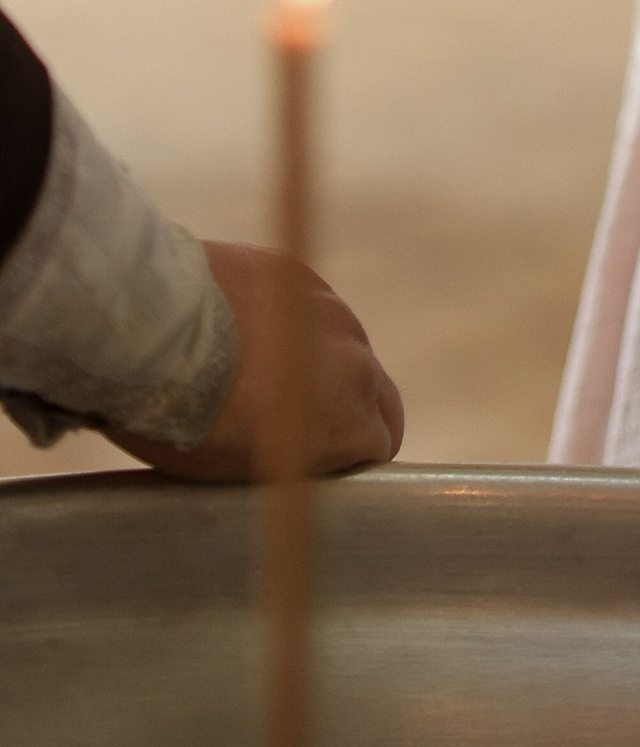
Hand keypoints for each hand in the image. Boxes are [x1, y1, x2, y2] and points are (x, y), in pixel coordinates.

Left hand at [103, 243, 404, 479]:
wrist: (153, 335)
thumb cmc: (188, 420)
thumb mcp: (242, 471)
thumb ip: (294, 465)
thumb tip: (299, 465)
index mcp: (350, 419)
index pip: (379, 443)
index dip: (352, 456)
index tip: (322, 466)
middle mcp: (356, 361)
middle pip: (377, 393)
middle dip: (354, 411)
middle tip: (309, 428)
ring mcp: (331, 311)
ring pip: (344, 345)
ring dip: (321, 362)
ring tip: (263, 374)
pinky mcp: (299, 274)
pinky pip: (310, 308)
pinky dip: (291, 323)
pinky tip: (246, 333)